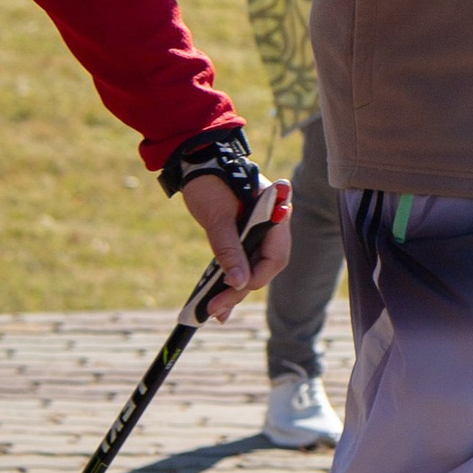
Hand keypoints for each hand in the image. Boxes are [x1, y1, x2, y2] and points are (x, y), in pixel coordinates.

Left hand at [179, 173, 292, 323]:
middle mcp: (273, 225)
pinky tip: (218, 299)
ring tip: (215, 312)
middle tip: (215, 309)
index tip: (232, 289)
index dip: (255, 277)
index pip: (275, 257)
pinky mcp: (245, 235)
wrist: (196, 161)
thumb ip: (229, 249)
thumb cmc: (209, 182)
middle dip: (240, 289)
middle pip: (264, 266)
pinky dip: (231, 278)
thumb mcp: (217, 218)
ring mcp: (260, 230)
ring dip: (234, 289)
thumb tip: (237, 282)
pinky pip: (243, 260)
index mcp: (275, 214)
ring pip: (253, 267)